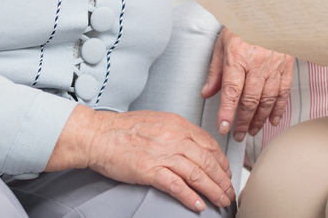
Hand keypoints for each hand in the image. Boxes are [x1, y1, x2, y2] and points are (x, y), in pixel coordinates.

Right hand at [49, 106, 235, 211]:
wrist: (98, 135)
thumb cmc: (122, 129)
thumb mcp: (157, 121)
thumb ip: (176, 131)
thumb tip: (192, 145)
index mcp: (177, 124)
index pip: (209, 143)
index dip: (222, 161)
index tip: (226, 172)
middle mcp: (173, 137)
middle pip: (208, 160)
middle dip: (223, 179)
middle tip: (229, 191)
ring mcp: (162, 154)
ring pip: (197, 174)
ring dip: (213, 190)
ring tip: (221, 200)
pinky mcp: (150, 170)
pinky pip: (176, 185)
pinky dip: (190, 197)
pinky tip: (198, 205)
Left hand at [202, 27, 294, 141]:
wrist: (267, 10)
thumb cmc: (242, 26)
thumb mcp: (222, 44)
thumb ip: (215, 71)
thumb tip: (206, 93)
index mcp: (238, 57)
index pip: (231, 91)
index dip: (227, 112)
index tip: (223, 128)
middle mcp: (257, 63)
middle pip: (251, 100)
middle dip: (243, 121)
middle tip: (237, 135)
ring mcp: (274, 65)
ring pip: (268, 100)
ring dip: (260, 119)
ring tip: (252, 131)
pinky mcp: (287, 66)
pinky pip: (284, 92)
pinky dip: (279, 109)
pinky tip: (273, 121)